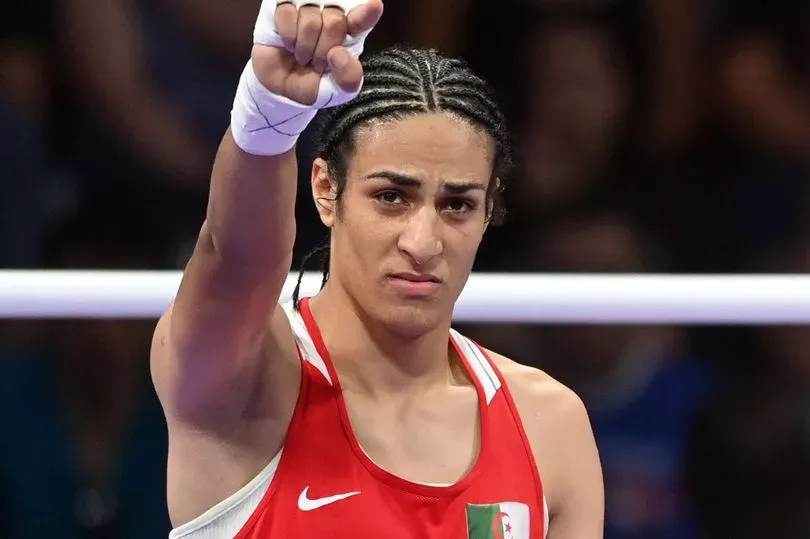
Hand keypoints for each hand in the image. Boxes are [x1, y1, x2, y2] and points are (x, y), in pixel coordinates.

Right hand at [251, 0, 383, 105]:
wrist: (280, 88)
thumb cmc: (311, 84)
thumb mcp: (336, 91)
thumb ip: (348, 77)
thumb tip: (338, 54)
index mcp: (350, 33)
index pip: (362, 19)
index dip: (367, 13)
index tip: (374, 6)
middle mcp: (332, 16)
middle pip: (335, 21)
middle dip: (323, 49)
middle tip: (316, 64)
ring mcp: (308, 8)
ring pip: (311, 18)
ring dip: (304, 46)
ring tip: (302, 57)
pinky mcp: (284, 6)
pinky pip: (287, 12)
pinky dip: (288, 35)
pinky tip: (289, 44)